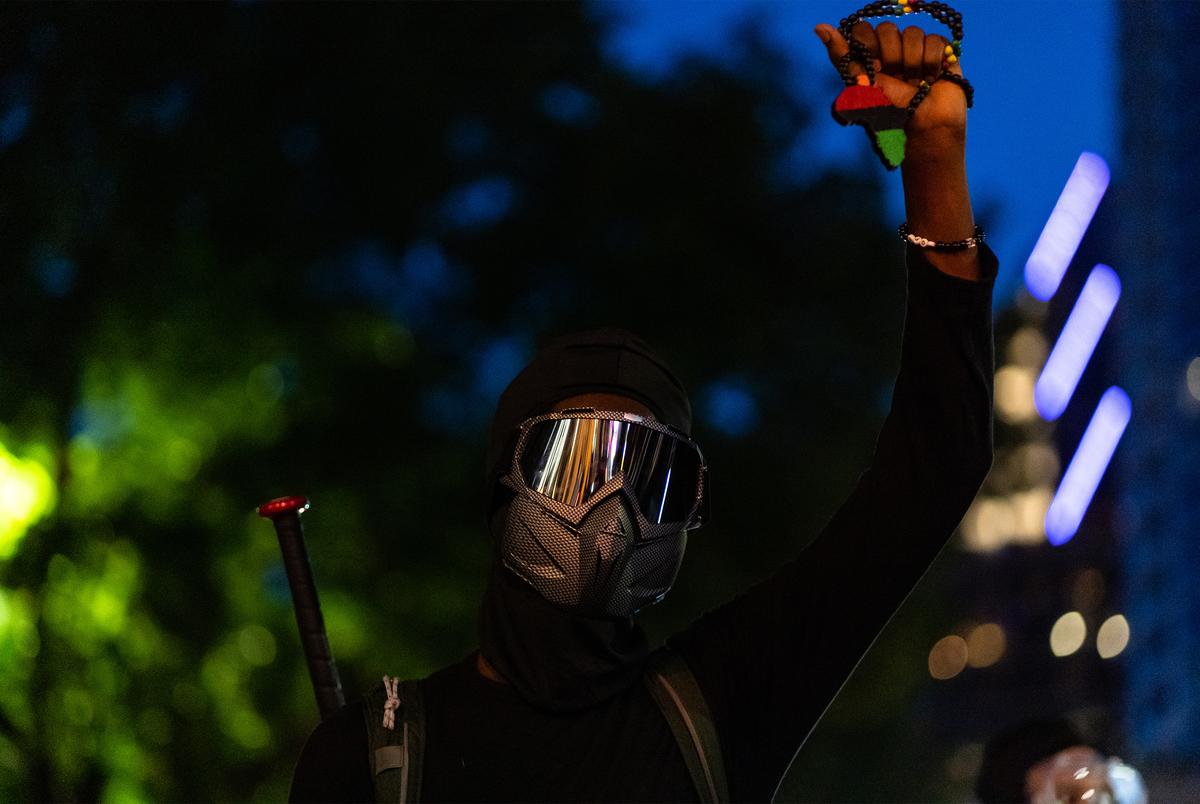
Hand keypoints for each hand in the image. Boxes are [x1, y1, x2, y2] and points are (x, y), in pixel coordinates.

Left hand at [815, 20, 966, 141]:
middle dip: (892, 57)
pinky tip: (931, 77)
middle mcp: (890, 49)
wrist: (923, 124)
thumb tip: (819, 27)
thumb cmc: (889, 110)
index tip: (874, 69)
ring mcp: (914, 48)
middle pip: (887, 28)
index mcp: (869, 55)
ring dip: (913, 62)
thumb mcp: (860, 84)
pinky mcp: (938, 50)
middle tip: (896, 78)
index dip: (869, 46)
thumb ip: (842, 55)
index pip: (863, 29)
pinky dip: (932, 62)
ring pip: (912, 32)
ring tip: (915, 81)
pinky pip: (934, 40)